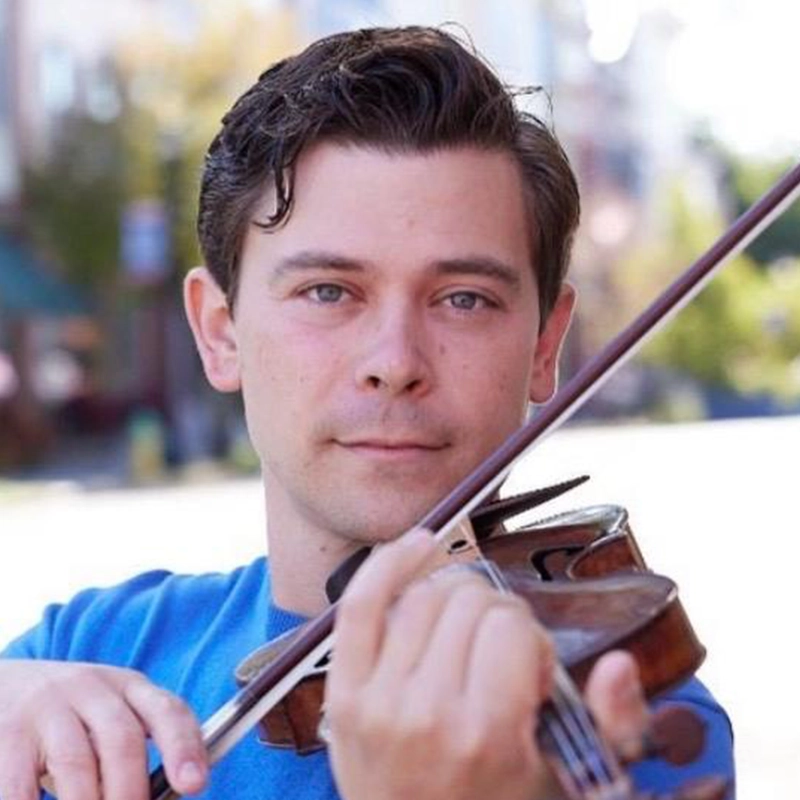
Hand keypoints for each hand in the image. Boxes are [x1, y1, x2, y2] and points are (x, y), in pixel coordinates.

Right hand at [0, 660, 207, 799]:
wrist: (6, 683)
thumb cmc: (71, 716)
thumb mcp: (109, 717)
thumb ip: (134, 751)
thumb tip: (165, 793)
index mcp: (130, 686)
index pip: (168, 710)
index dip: (184, 746)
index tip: (194, 784)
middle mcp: (92, 687)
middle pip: (123, 739)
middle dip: (131, 792)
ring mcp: (49, 705)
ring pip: (77, 761)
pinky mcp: (11, 730)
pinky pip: (22, 782)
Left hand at [325, 529, 648, 799]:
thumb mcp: (573, 782)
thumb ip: (612, 724)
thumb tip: (619, 664)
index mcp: (488, 736)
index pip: (511, 626)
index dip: (529, 635)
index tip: (528, 666)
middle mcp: (427, 715)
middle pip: (469, 604)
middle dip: (496, 614)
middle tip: (498, 649)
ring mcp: (378, 702)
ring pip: (424, 596)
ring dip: (455, 597)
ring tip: (464, 627)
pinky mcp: (343, 694)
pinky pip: (360, 603)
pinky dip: (388, 562)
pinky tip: (418, 546)